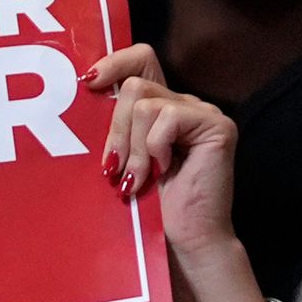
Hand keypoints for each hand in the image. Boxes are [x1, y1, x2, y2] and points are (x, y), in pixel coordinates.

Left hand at [89, 45, 244, 273]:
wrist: (184, 243)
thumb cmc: (150, 210)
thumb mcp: (121, 158)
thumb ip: (114, 126)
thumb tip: (84, 90)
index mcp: (161, 107)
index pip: (139, 59)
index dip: (113, 63)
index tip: (87, 84)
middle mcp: (184, 103)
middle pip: (133, 86)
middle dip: (115, 130)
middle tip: (114, 168)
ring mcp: (203, 112)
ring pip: (145, 103)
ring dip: (133, 148)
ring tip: (138, 179)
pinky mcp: (217, 126)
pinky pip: (167, 118)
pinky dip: (155, 149)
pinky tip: (165, 171)